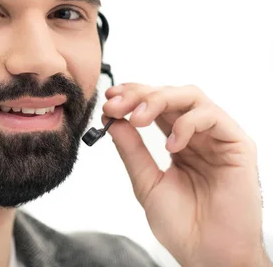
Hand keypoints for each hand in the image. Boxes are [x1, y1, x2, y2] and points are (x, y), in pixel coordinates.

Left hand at [102, 83, 270, 266]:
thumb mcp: (146, 181)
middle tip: (116, 106)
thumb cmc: (182, 224)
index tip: (108, 99)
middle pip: (169, 94)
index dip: (132, 96)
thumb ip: (131, 150)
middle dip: (138, 95)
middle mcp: (197, 135)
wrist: (207, 253)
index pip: (155, 105)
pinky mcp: (238, 145)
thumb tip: (113, 119)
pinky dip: (187, 123)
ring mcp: (217, 138)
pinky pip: (212, 117)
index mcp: (178, 142)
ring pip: (190, 97)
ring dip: (159, 100)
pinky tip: (172, 145)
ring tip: (138, 119)